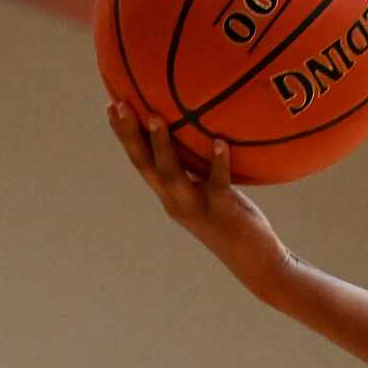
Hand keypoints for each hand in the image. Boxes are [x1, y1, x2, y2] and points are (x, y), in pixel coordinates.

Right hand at [107, 104, 292, 298]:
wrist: (256, 263)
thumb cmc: (234, 222)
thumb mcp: (210, 192)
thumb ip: (200, 169)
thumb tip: (200, 133)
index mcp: (170, 196)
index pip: (141, 162)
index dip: (124, 136)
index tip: (111, 106)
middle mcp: (176, 202)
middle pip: (145, 166)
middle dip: (129, 135)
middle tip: (118, 105)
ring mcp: (198, 208)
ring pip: (172, 175)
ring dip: (161, 146)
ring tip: (154, 117)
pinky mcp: (223, 212)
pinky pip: (219, 184)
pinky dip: (219, 162)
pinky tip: (219, 142)